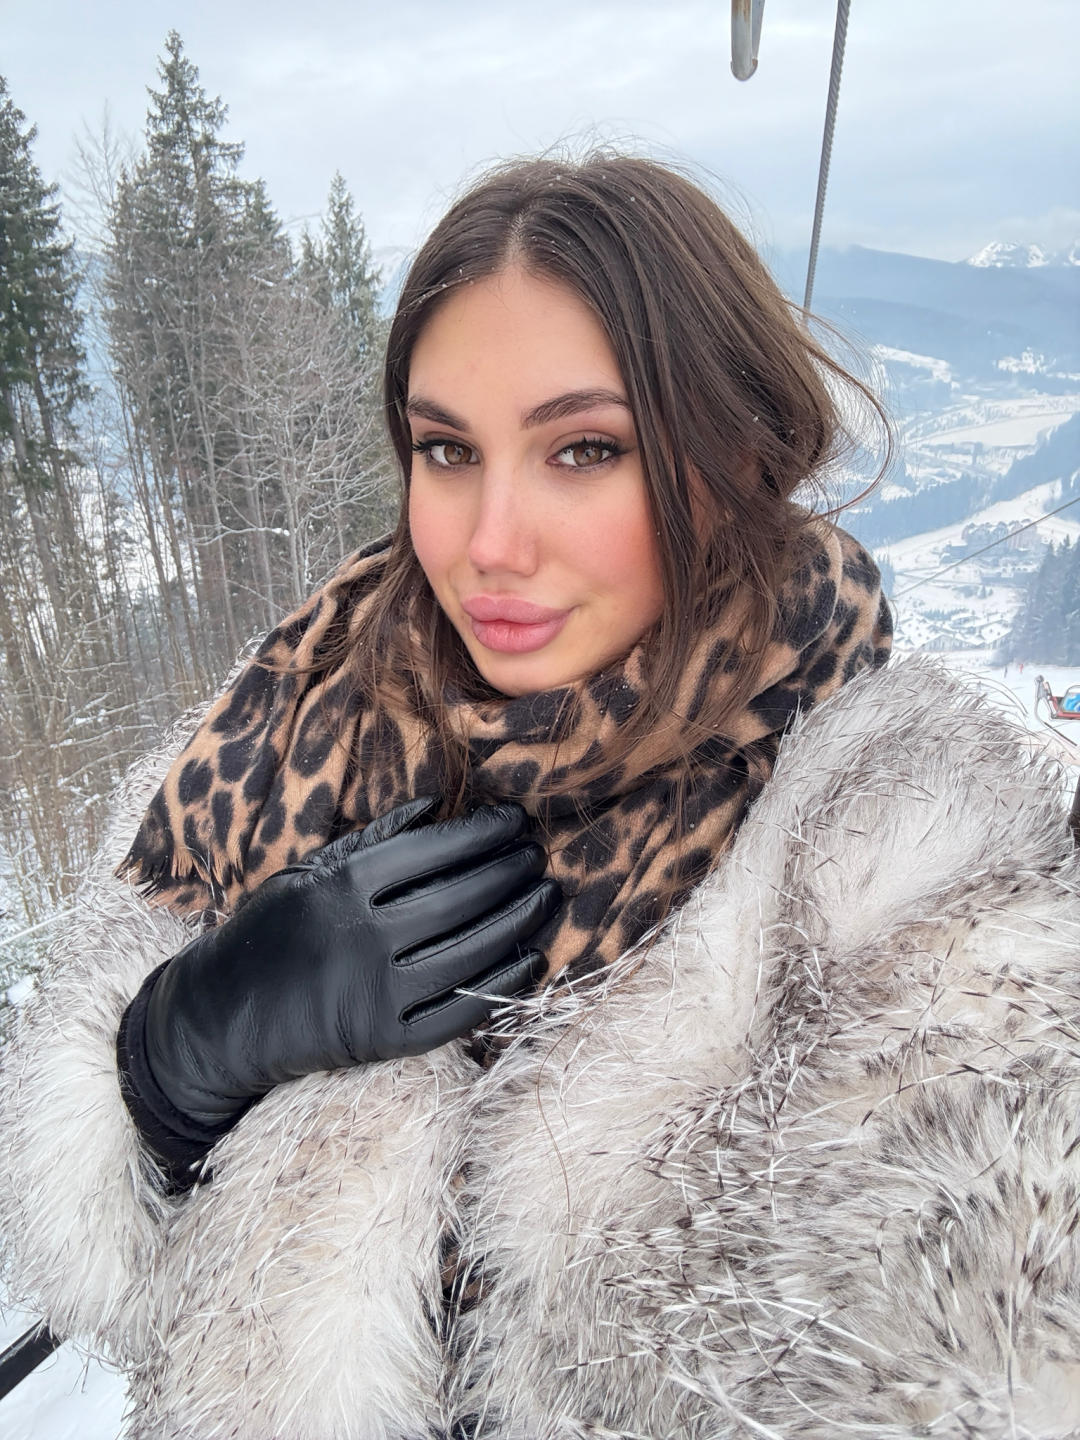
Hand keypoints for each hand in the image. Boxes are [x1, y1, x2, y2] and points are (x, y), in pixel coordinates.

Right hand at [140, 797, 560, 1127]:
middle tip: (539, 857)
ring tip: (547, 898)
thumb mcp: (306, 871)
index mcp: (342, 887)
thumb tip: (434, 808)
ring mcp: (375, 993)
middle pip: (458, 899)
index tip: (516, 821)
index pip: (432, 851)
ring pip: (469, 954)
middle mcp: (362, 937)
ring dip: (518, 923)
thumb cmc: (269, 932)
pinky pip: (459, 1012)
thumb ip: (369, 840)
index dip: (482, 833)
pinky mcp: (384, 1040)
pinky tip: (529, 960)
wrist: (220, 1018)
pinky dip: (501, 985)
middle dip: (510, 873)